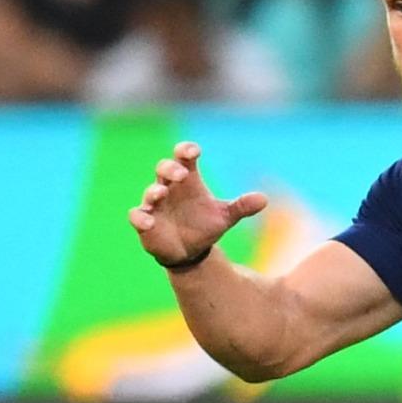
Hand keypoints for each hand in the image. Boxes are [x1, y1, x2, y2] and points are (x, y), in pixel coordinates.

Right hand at [130, 142, 265, 269]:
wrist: (191, 252)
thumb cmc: (205, 226)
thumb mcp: (225, 217)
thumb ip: (242, 206)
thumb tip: (264, 199)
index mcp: (188, 180)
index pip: (184, 157)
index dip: (186, 151)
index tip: (194, 152)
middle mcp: (169, 188)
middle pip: (164, 169)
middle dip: (170, 169)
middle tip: (181, 173)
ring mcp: (155, 205)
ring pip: (150, 192)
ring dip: (154, 191)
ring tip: (161, 193)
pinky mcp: (145, 223)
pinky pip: (137, 216)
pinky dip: (140, 218)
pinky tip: (147, 221)